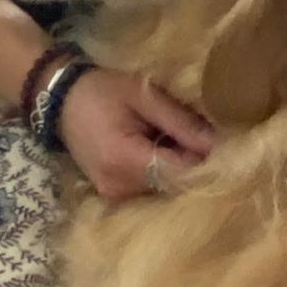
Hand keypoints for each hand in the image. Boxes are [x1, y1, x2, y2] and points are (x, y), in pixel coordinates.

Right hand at [57, 67, 215, 201]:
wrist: (60, 100)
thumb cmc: (102, 90)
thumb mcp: (144, 97)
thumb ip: (181, 123)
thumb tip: (219, 144)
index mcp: (124, 160)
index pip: (180, 174)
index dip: (207, 162)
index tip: (226, 145)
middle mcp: (118, 187)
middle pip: (174, 185)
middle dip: (194, 164)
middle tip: (206, 137)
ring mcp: (113, 195)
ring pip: (164, 189)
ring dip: (178, 168)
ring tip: (182, 141)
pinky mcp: (113, 195)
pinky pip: (150, 189)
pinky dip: (162, 172)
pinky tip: (164, 151)